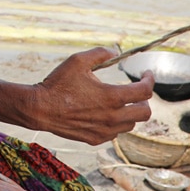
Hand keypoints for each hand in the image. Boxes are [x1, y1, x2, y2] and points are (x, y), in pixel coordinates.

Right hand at [29, 47, 152, 144]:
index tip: (146, 75)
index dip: (149, 80)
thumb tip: (115, 52)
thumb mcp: (77, 61)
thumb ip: (99, 54)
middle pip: (145, 113)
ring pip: (131, 124)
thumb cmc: (58, 83)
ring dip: (129, 113)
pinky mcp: (96, 138)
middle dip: (144, 101)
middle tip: (136, 93)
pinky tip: (104, 114)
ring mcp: (105, 130)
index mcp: (112, 96)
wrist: (40, 108)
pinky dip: (115, 124)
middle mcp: (113, 116)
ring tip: (118, 103)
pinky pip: (115, 133)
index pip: (145, 91)